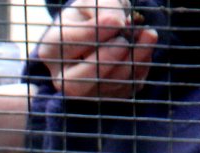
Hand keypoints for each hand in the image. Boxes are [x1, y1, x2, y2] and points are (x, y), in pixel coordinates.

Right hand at [35, 0, 157, 99]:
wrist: (102, 29)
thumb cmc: (93, 14)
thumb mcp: (94, 2)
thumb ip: (104, 7)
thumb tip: (119, 24)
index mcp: (50, 48)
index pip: (66, 45)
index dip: (93, 34)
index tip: (117, 21)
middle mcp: (62, 77)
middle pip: (75, 84)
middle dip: (104, 62)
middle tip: (124, 41)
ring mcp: (84, 91)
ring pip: (107, 86)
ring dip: (134, 60)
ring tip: (148, 34)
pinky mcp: (108, 96)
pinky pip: (126, 88)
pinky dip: (141, 67)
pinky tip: (144, 49)